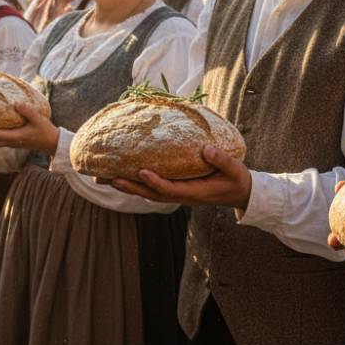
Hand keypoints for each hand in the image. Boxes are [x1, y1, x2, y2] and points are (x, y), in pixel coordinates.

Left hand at [108, 145, 252, 209]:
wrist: (240, 193)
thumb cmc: (237, 180)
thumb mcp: (235, 170)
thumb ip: (222, 160)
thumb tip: (205, 148)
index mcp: (195, 193)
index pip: (170, 189)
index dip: (155, 182)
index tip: (141, 171)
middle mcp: (182, 195)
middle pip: (151, 194)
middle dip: (129, 186)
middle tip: (108, 177)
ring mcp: (177, 193)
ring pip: (147, 193)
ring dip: (126, 186)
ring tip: (104, 177)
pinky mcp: (175, 188)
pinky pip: (151, 188)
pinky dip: (135, 182)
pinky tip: (121, 175)